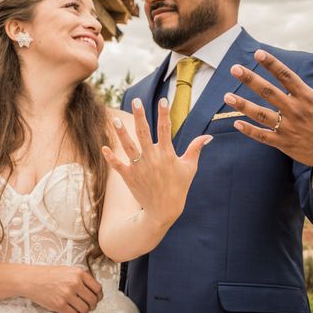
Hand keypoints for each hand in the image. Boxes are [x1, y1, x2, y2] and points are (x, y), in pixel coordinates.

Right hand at [21, 265, 102, 312]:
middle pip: (93, 300)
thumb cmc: (49, 274)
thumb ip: (81, 278)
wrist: (32, 279)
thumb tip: (93, 290)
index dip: (99, 296)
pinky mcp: (60, 305)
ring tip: (81, 310)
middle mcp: (75, 283)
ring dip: (85, 312)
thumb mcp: (68, 270)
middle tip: (90, 306)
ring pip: (85, 309)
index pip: (97, 288)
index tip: (97, 298)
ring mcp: (67, 295)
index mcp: (79, 273)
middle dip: (93, 305)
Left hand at [102, 98, 212, 226]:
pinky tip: (104, 147)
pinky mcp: (129, 177)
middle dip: (140, 116)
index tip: (163, 100)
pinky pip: (118, 165)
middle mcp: (152, 159)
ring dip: (121, 133)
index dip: (164, 114)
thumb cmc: (179, 187)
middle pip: (144, 133)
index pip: (166, 130)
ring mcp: (139, 168)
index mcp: (167, 155)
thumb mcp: (189, 168)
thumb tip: (208, 136)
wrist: (164, 211)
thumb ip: (196, 149)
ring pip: (129, 147)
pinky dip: (111, 157)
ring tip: (115, 119)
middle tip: (136, 101)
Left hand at [225, 49, 312, 171]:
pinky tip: (236, 123)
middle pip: (269, 92)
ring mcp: (289, 128)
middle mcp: (296, 111)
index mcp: (308, 97)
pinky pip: (263, 136)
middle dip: (251, 79)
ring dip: (243, 105)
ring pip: (261, 115)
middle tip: (235, 68)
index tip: (258, 53)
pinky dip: (250, 131)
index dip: (272, 64)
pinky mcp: (284, 144)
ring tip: (227, 95)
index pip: (286, 76)